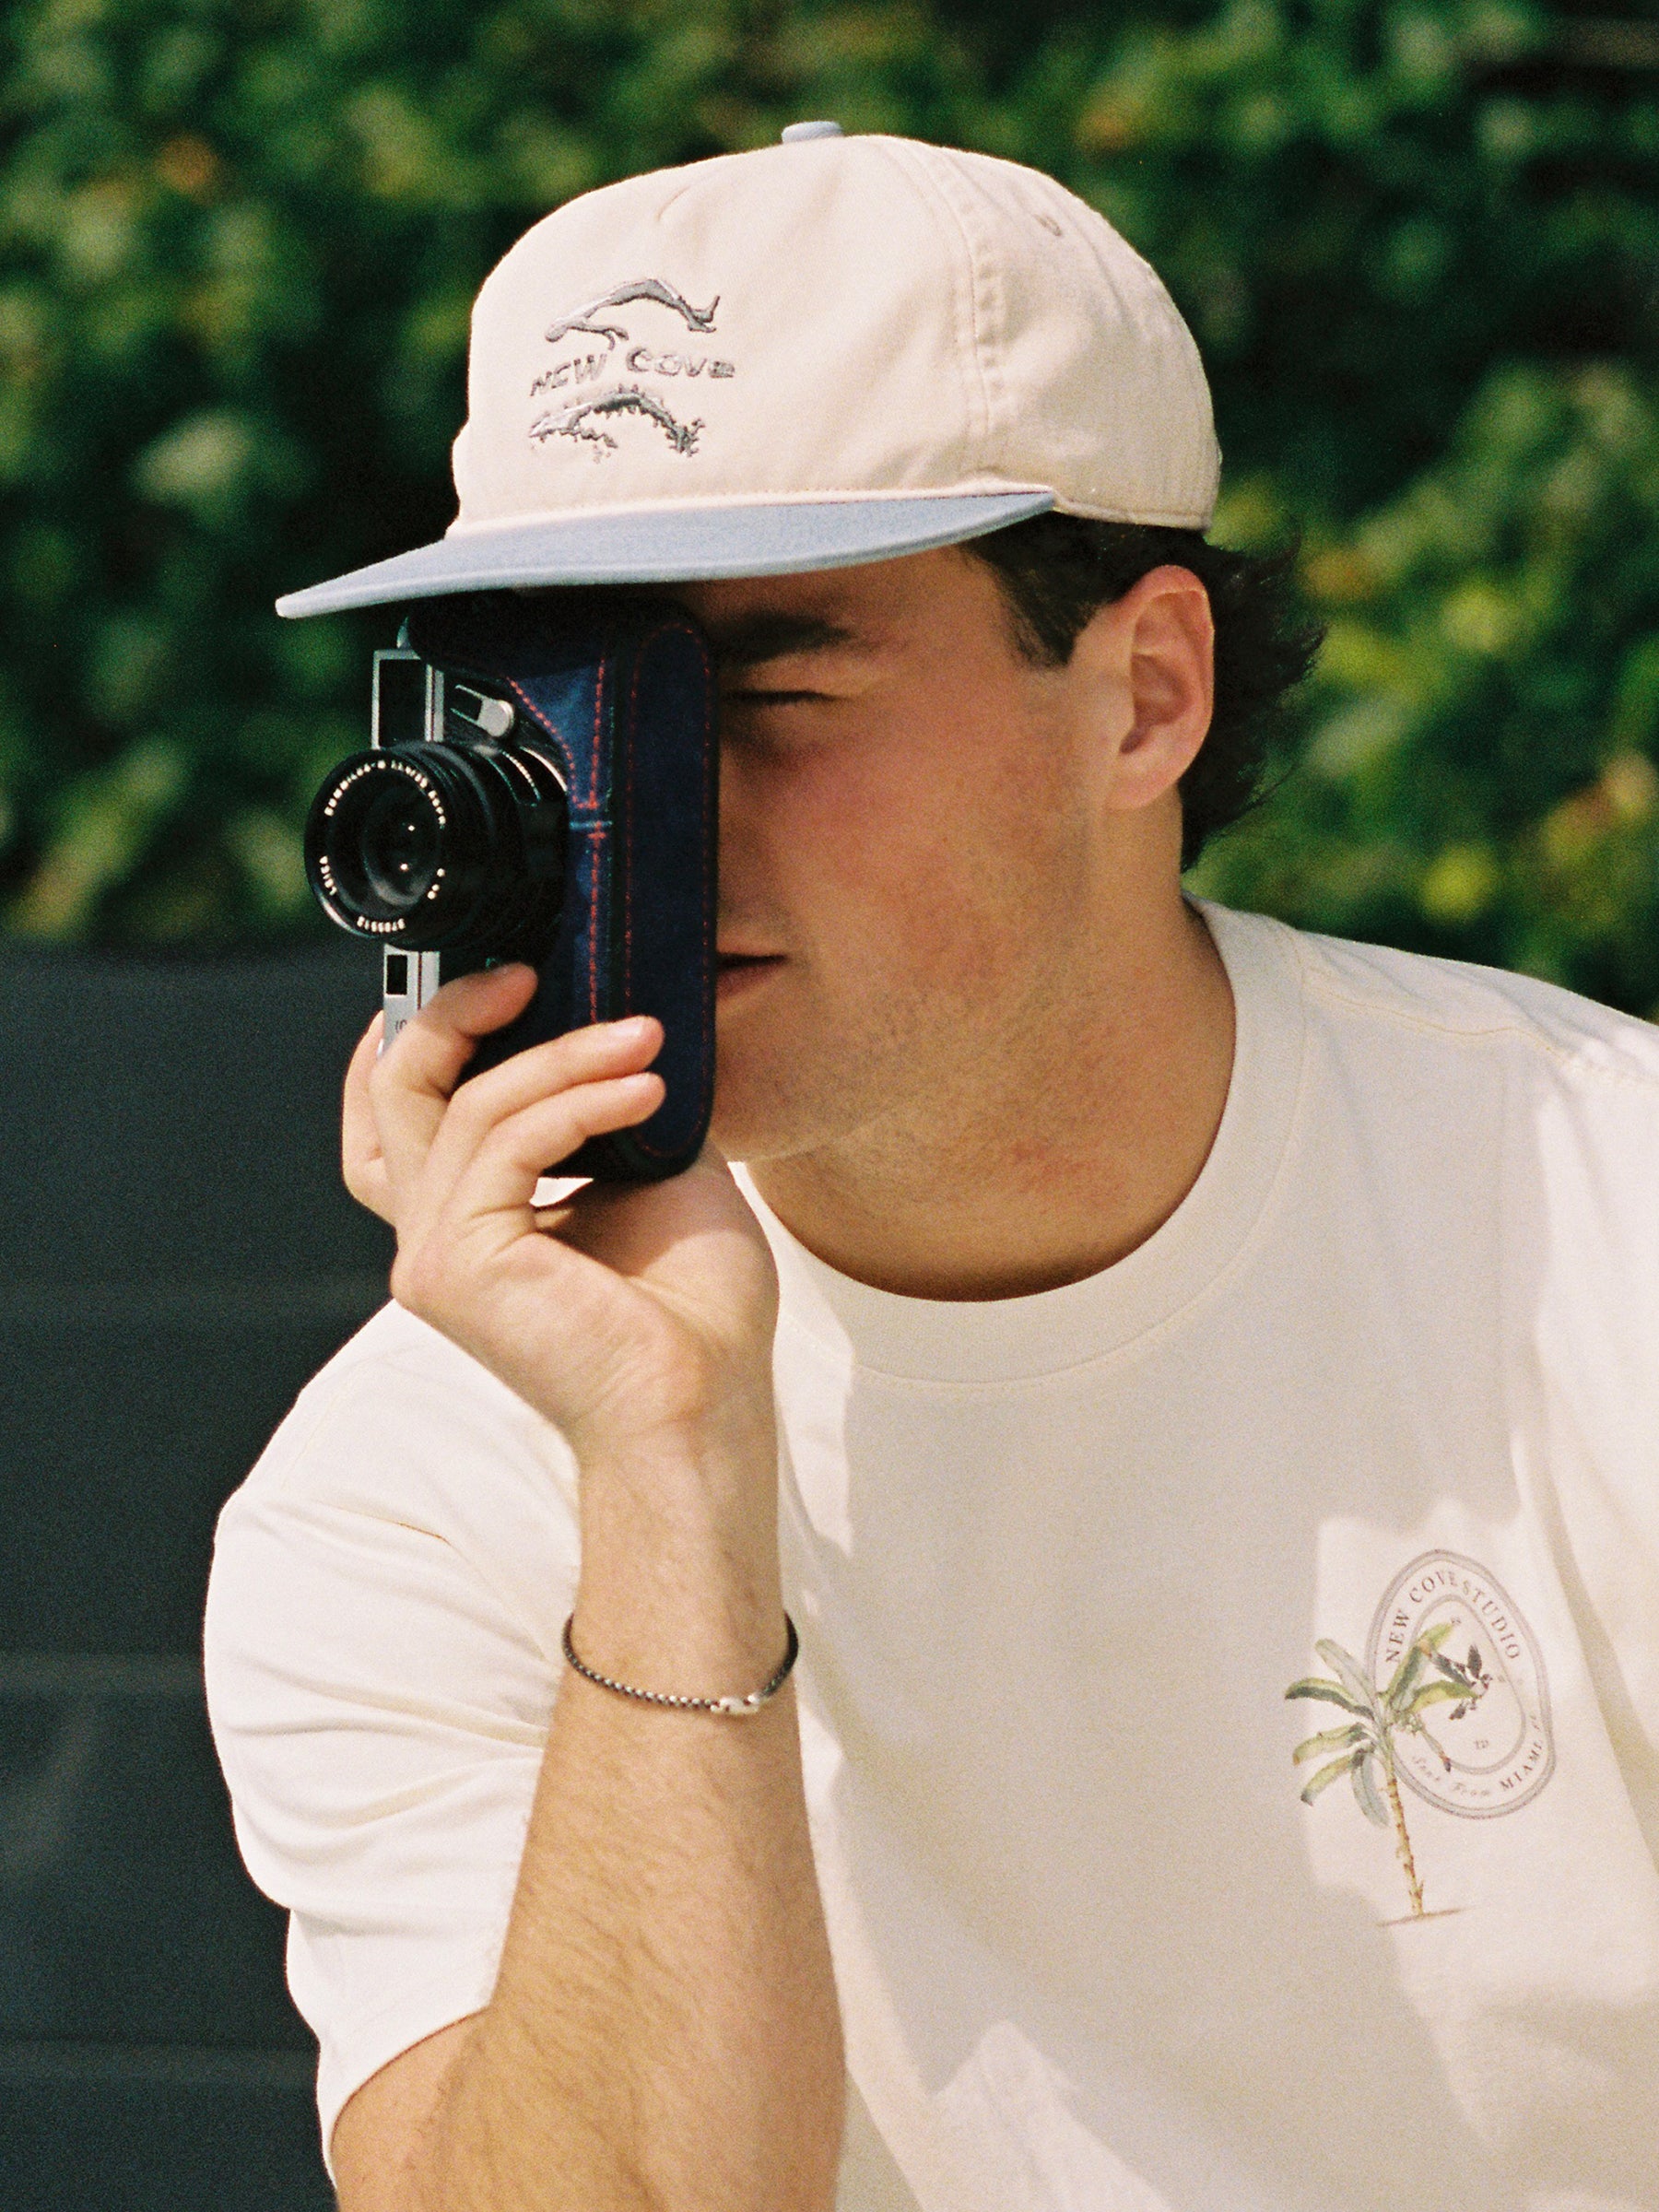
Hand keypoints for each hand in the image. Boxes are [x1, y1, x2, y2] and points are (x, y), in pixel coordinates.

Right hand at [341, 965, 778, 1475]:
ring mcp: (434, 1256)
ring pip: (466, 1105)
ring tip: (644, 1042)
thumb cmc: (695, 1308)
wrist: (705, 1404)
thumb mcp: (655, 1170)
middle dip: (453, 1012)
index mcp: (467, 1220)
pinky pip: (505, 1143)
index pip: (394, 1112)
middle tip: (533, 970)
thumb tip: (625, 1016)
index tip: (499, 977)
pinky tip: (645, 1091)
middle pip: (394, 1089)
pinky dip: (579, 1102)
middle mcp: (432, 1238)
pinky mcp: (457, 1267)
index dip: (421, 1032)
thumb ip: (613, 1101)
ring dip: (564, 1055)